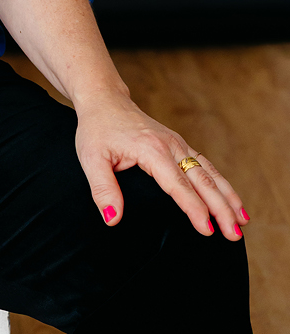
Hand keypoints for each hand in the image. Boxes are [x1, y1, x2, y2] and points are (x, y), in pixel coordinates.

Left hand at [74, 91, 248, 239]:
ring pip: (210, 172)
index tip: (208, 230)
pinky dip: (221, 183)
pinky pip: (205, 165)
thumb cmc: (97, 129)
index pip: (178, 185)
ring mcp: (178, 143)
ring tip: (242, 221)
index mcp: (152, 149)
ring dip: (227, 196)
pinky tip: (230, 199)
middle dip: (221, 208)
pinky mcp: (179, 144)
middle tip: (234, 234)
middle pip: (202, 180)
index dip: (194, 209)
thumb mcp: (91, 159)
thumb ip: (103, 190)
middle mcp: (171, 145)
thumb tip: (112, 219)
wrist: (104, 99)